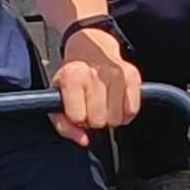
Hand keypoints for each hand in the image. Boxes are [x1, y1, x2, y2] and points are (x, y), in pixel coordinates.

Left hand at [49, 26, 140, 142]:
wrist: (89, 48)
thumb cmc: (72, 77)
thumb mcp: (56, 97)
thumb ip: (63, 125)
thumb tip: (84, 141)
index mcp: (72, 76)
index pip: (77, 117)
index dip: (76, 118)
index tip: (76, 109)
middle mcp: (95, 74)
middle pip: (99, 121)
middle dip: (93, 119)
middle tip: (90, 107)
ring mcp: (117, 74)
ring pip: (116, 119)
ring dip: (109, 116)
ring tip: (102, 104)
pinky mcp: (133, 76)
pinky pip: (132, 111)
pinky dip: (124, 113)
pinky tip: (115, 103)